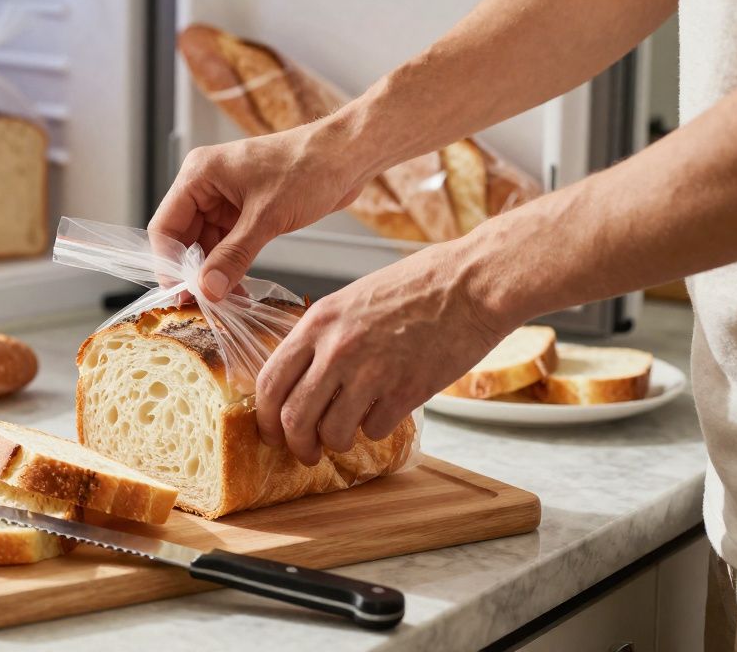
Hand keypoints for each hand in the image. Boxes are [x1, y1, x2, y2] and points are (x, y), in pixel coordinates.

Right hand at [149, 122, 368, 300]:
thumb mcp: (267, 217)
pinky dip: (231, 266)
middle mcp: (206, 186)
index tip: (182, 296)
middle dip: (193, 273)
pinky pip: (227, 245)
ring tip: (225, 303)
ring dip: (214, 274)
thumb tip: (208, 290)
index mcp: (199, 175)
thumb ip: (233, 255)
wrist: (348, 155)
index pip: (165, 227)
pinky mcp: (246, 211)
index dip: (170, 264)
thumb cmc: (308, 167)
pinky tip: (238, 289)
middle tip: (204, 305)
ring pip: (206, 246)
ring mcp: (226, 199)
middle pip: (183, 239)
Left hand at [254, 241, 514, 463]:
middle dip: (295, 444)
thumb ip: (323, 337)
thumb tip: (302, 378)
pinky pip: (375, 430)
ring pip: (333, 432)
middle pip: (294, 417)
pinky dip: (376, 430)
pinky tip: (385, 413)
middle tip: (304, 452)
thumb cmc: (416, 286)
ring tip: (348, 435)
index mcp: (317, 322)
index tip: (272, 431)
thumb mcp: (351, 301)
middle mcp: (337, 349)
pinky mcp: (406, 392)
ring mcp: (371, 372)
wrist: (471, 283)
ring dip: (337, 442)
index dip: (265, 416)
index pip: (269, 381)